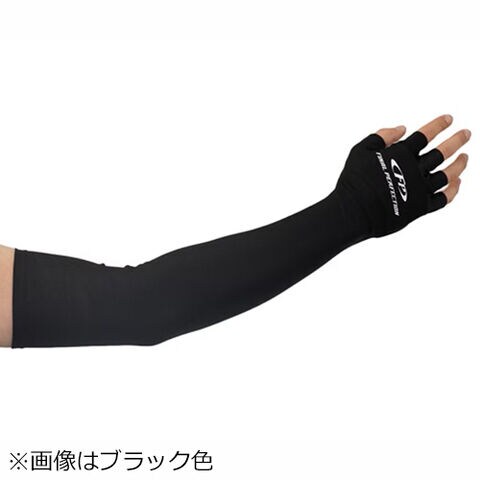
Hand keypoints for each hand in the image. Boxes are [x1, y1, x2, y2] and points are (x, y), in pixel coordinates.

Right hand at [335, 114, 469, 237]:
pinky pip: (443, 199)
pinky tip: (457, 182)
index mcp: (401, 154)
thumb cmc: (353, 181)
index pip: (425, 135)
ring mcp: (419, 189)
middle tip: (466, 134)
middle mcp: (414, 170)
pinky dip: (453, 190)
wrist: (353, 210)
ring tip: (465, 157)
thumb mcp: (361, 150)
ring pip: (448, 174)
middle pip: (442, 152)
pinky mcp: (420, 207)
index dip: (438, 125)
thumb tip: (402, 128)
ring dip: (459, 164)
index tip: (449, 119)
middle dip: (457, 140)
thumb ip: (381, 136)